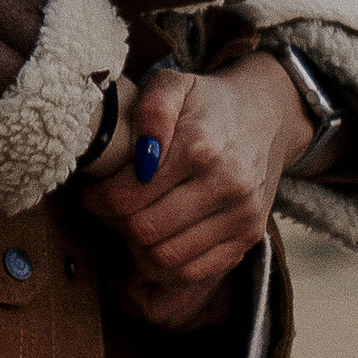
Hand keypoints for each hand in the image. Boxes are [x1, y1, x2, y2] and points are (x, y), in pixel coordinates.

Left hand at [79, 53, 313, 316]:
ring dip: (137, 249)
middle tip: (108, 211)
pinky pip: (196, 273)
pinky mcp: (250, 236)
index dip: (97, 202)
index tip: (91, 194)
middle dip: (114, 225)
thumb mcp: (175, 84)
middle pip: (144, 232)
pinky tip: (156, 244)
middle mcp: (226, 184)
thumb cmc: (206, 103)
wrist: (265, 116)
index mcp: (199, 146)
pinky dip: (166, 268)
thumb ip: (152, 107)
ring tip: (131, 226)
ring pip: (167, 259)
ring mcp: (242, 214)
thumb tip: (143, 149)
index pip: (127, 197)